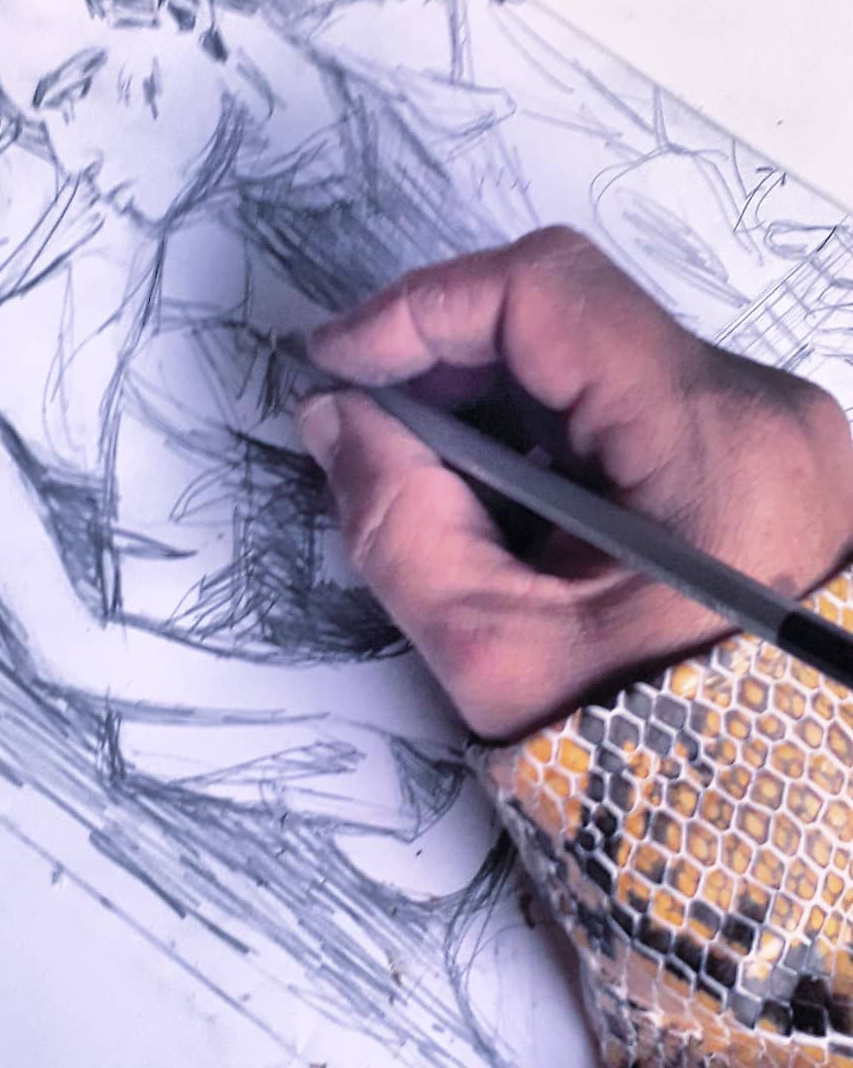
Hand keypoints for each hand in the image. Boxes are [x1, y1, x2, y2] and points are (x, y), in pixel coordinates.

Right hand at [296, 227, 852, 739]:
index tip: (340, 359)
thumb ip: (398, 527)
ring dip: (483, 392)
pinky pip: (615, 394)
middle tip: (365, 419)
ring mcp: (759, 424)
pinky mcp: (744, 447)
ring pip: (585, 351)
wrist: (764, 805)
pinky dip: (533, 422)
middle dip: (442, 356)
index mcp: (712, 448)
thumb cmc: (648, 751)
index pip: (547, 296)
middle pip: (566, 313)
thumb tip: (336, 422)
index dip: (421, 308)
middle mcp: (756, 409)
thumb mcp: (496, 652)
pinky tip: (492, 485)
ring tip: (422, 464)